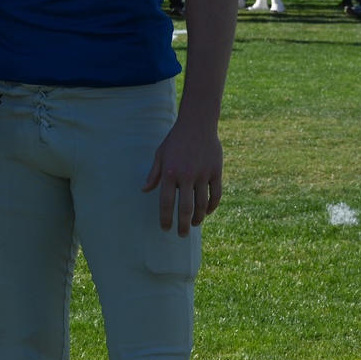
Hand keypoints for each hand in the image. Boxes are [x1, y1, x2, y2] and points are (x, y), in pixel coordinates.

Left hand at [142, 119, 222, 236]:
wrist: (197, 124)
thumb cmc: (175, 140)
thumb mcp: (160, 154)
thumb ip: (154, 174)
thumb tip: (144, 191)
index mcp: (169, 172)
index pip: (166, 202)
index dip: (165, 218)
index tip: (165, 229)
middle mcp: (186, 175)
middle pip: (185, 208)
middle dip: (183, 225)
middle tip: (181, 235)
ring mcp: (203, 174)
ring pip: (202, 204)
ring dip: (198, 218)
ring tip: (193, 224)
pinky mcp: (216, 172)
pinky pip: (215, 195)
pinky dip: (212, 207)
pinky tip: (206, 212)